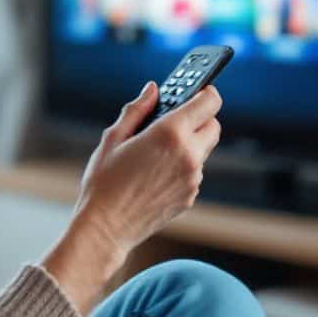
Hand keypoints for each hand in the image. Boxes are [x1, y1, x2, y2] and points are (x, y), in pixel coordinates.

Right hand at [73, 82, 222, 256]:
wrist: (106, 226)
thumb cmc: (104, 181)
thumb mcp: (113, 138)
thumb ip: (137, 109)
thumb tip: (152, 90)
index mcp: (169, 134)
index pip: (209, 102)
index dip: (205, 92)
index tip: (197, 90)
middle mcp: (188, 155)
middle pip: (213, 125)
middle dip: (199, 118)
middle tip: (175, 119)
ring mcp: (192, 178)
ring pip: (204, 149)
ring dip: (190, 143)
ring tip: (157, 150)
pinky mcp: (191, 195)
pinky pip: (194, 171)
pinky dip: (183, 166)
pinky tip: (155, 172)